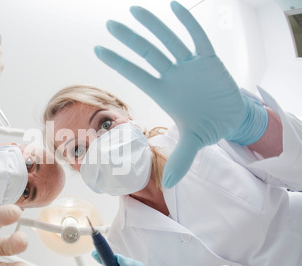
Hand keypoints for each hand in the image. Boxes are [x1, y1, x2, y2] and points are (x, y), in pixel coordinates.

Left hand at [94, 1, 267, 187]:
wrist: (231, 118)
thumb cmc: (208, 126)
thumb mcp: (194, 143)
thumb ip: (182, 160)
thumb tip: (169, 185)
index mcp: (164, 92)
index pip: (136, 74)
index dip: (119, 62)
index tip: (98, 50)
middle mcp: (173, 75)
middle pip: (148, 53)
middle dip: (129, 39)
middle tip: (110, 25)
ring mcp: (190, 65)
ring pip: (168, 40)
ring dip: (153, 25)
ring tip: (135, 10)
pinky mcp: (209, 59)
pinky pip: (197, 37)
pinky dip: (187, 23)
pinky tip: (174, 7)